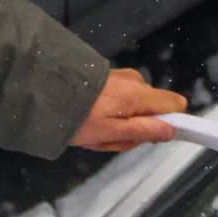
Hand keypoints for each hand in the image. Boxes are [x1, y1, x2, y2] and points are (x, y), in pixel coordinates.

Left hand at [70, 68, 188, 152]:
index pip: (175, 104)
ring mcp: (120, 77)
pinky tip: (89, 120)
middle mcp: (134, 80)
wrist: (42, 92)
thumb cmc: (76, 118)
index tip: (150, 135)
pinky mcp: (107, 78)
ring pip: (134, 107)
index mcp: (138, 94)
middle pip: (152, 109)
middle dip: (134, 128)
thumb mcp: (110, 133)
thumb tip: (171, 130)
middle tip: (109, 138)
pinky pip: (119, 100)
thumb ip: (143, 131)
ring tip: (94, 131)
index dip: (169, 122)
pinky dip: (107, 113)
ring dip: (118, 123)